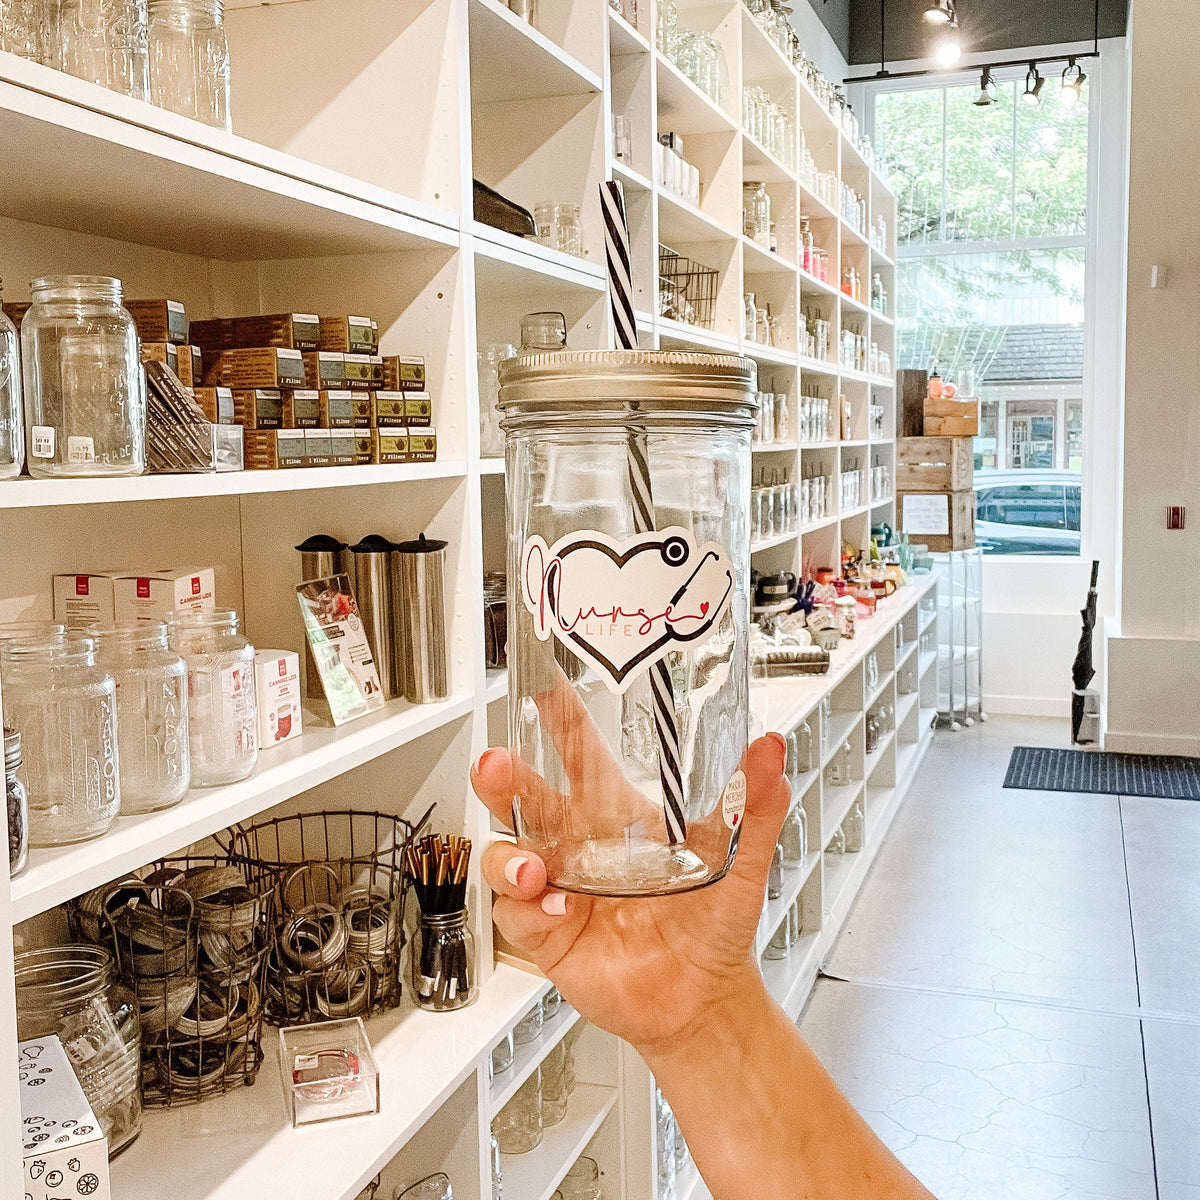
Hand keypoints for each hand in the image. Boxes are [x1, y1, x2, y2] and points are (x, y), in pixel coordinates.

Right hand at [471, 731, 790, 1059]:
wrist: (704, 999)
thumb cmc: (714, 923)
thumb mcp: (740, 860)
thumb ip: (754, 805)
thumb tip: (771, 750)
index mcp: (617, 811)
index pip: (577, 748)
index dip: (556, 712)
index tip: (539, 679)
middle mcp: (579, 842)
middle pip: (523, 795)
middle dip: (501, 776)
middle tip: (494, 764)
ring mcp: (558, 886)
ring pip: (507, 853)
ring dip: (508, 855)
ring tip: (533, 867)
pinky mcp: (547, 932)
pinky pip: (516, 913)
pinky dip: (529, 908)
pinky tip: (558, 908)